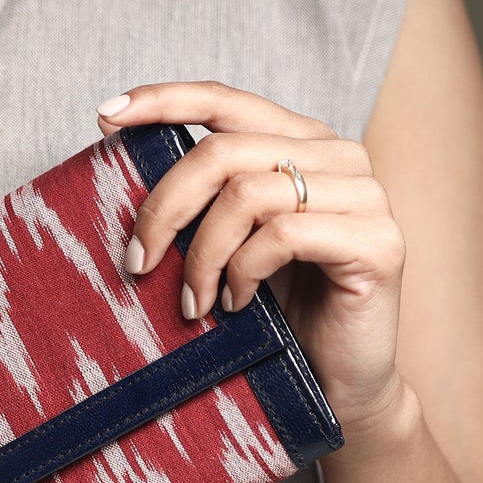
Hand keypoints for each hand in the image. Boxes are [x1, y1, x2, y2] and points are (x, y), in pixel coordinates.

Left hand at [95, 79, 409, 436]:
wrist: (338, 382)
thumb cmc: (278, 310)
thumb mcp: (228, 241)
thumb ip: (200, 197)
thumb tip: (119, 152)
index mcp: (300, 142)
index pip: (224, 100)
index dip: (162, 101)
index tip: (105, 116)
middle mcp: (338, 155)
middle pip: (222, 152)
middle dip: (165, 208)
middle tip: (137, 261)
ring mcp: (365, 195)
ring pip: (248, 195)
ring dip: (202, 256)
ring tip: (194, 302)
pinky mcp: (377, 241)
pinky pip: (283, 235)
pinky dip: (243, 272)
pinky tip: (237, 304)